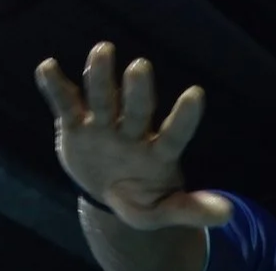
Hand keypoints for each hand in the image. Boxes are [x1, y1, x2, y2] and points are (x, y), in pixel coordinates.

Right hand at [36, 43, 232, 232]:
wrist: (107, 194)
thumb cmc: (141, 200)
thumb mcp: (162, 212)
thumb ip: (191, 210)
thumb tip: (227, 215)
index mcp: (158, 153)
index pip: (175, 134)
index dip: (184, 118)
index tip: (196, 95)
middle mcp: (133, 131)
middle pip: (136, 108)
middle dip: (137, 90)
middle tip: (141, 68)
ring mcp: (104, 124)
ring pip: (103, 96)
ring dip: (101, 76)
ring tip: (102, 51)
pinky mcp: (75, 123)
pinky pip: (65, 102)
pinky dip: (55, 86)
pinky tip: (48, 69)